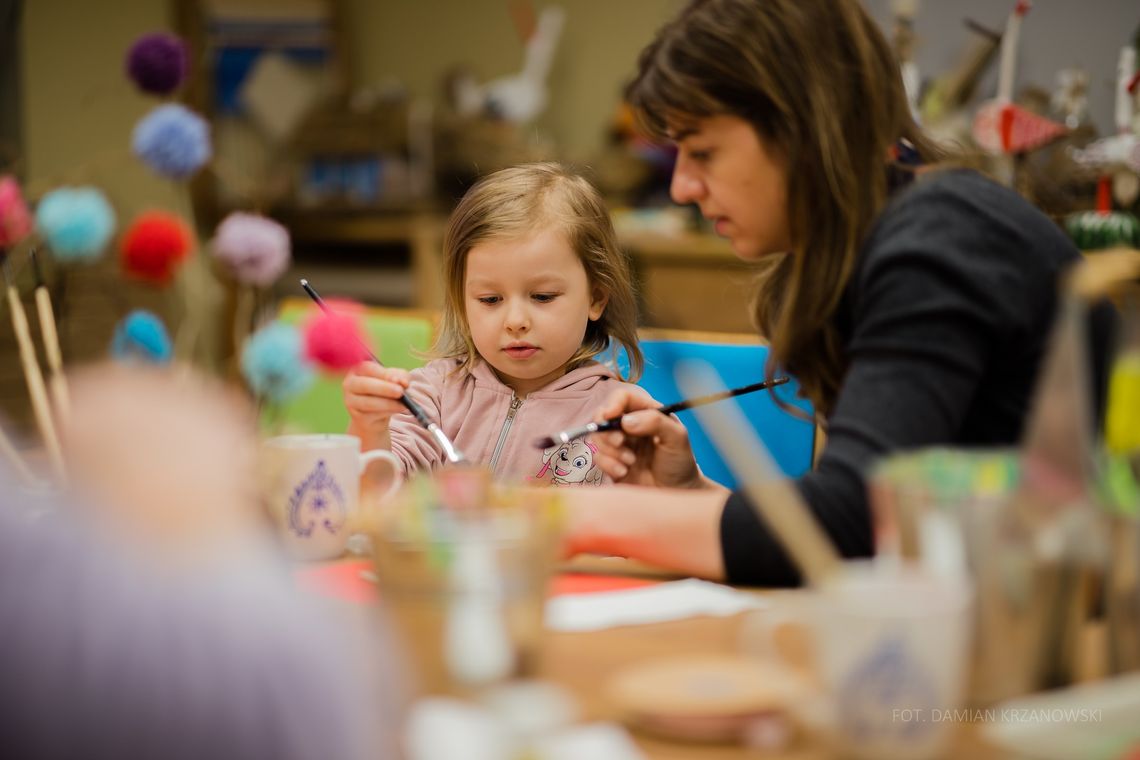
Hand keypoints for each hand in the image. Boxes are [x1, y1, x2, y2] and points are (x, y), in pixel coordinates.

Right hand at [342, 362, 410, 431]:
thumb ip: (399, 377)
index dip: (385, 374)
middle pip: (365, 385)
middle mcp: (350, 383)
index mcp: (358, 369)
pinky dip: (388, 412)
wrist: (376, 416)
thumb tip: (402, 382)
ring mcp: (350, 400)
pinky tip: (397, 409)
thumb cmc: (384, 392)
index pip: (368, 368)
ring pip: (369, 402)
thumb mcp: (394, 380)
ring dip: (389, 403)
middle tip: (400, 392)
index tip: (400, 380)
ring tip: (404, 404)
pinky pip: (372, 414)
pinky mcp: (356, 416)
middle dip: (385, 388)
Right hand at [589, 386, 703, 488]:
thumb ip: (656, 422)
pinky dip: (609, 464)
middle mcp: (629, 426)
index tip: (610, 415)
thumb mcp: (677, 438)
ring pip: (598, 437)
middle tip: (620, 442)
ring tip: (631, 462)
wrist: (676, 492)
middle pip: (603, 416)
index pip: (623, 398)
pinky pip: (598, 458)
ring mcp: (620, 445)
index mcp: (646, 413)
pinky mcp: (612, 464)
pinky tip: (624, 472)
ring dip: (612, 450)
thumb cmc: (680, 463)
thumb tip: (626, 421)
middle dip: (606, 429)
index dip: (613, 403)